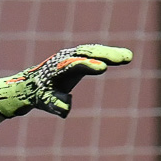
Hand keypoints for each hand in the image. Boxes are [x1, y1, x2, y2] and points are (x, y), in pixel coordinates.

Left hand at [0, 45, 133, 118]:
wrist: (32, 84)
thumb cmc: (39, 95)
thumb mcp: (45, 101)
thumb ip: (55, 104)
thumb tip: (65, 110)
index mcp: (57, 68)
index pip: (75, 65)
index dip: (88, 66)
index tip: (102, 68)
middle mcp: (66, 58)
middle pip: (87, 53)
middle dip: (106, 55)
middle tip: (124, 58)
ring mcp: (72, 55)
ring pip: (93, 51)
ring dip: (110, 53)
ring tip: (128, 57)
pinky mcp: (78, 57)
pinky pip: (94, 53)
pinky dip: (107, 54)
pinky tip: (123, 57)